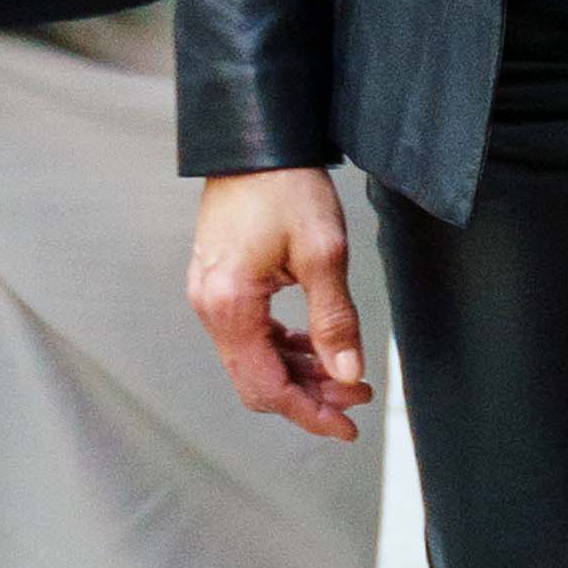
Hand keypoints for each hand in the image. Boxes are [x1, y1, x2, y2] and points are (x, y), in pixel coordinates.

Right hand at [189, 167, 373, 440]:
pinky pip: (251, 333)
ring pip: (255, 359)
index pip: (267, 388)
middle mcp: (211, 310)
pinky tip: (315, 345)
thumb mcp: (323, 251)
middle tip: (356, 399)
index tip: (347, 425)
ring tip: (345, 374)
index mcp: (231, 309)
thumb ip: (334, 318)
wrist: (256, 142)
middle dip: (309, 396)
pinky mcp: (220, 284)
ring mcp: (211, 298)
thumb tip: (348, 372)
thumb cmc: (287, 187)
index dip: (309, 413)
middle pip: (258, 381)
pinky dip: (284, 346)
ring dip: (300, 372)